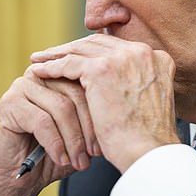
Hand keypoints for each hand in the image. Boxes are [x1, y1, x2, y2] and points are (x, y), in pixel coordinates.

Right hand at [0, 70, 98, 195]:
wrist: (15, 178)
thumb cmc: (52, 154)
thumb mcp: (82, 135)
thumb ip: (98, 119)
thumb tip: (127, 115)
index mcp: (60, 74)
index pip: (90, 82)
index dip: (102, 111)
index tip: (110, 139)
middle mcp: (41, 75)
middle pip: (77, 93)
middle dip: (90, 127)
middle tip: (96, 154)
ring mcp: (22, 87)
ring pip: (61, 107)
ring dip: (74, 139)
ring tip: (79, 162)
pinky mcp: (8, 104)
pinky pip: (41, 121)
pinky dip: (56, 143)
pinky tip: (61, 160)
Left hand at [30, 33, 180, 171]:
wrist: (149, 152)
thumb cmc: (147, 138)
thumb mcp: (147, 102)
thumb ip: (135, 85)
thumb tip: (114, 86)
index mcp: (157, 58)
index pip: (117, 48)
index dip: (94, 52)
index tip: (78, 58)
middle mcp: (141, 52)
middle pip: (98, 44)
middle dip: (73, 49)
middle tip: (52, 55)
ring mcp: (122, 58)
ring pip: (81, 50)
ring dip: (57, 55)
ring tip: (39, 61)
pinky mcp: (102, 69)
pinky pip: (69, 63)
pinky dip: (52, 67)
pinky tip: (39, 71)